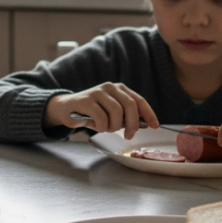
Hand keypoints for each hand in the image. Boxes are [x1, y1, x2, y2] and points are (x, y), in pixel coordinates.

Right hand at [44, 83, 159, 139]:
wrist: (66, 108)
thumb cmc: (92, 113)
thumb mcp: (111, 114)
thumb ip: (125, 117)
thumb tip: (143, 124)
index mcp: (119, 89)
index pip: (139, 100)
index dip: (148, 114)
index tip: (155, 126)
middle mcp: (110, 87)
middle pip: (130, 105)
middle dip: (132, 124)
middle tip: (128, 135)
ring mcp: (97, 92)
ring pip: (116, 112)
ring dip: (113, 126)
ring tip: (106, 128)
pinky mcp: (85, 100)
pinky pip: (101, 117)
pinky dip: (101, 126)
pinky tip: (97, 127)